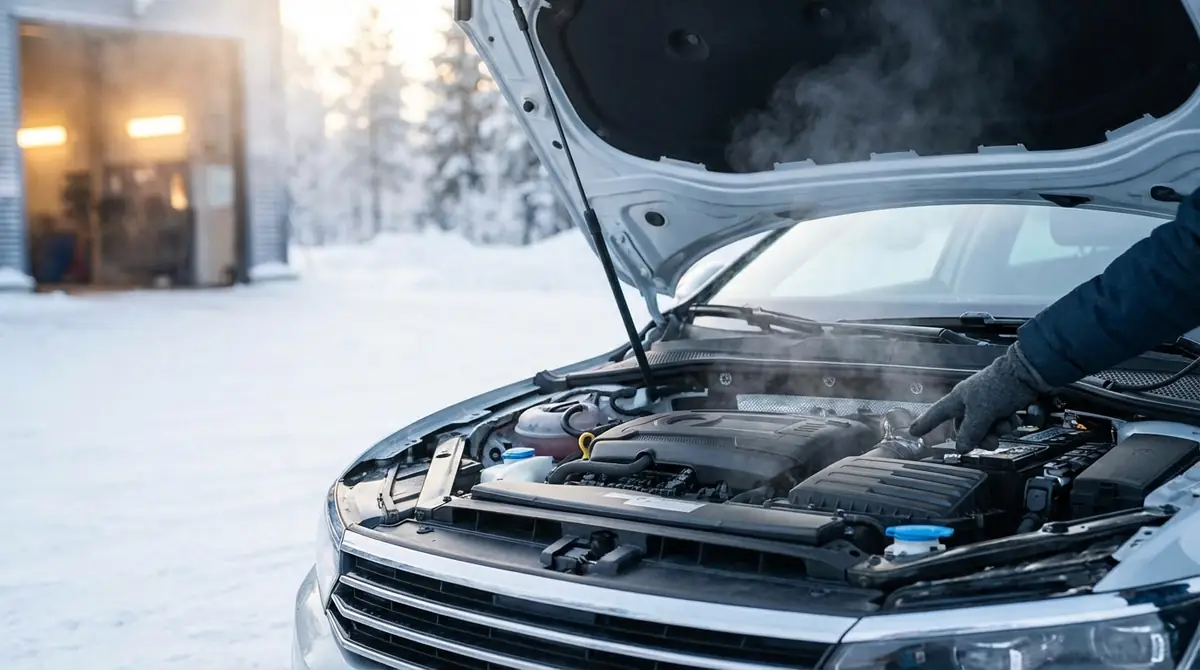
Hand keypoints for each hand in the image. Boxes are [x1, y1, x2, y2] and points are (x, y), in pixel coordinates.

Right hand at [909, 342, 1050, 451]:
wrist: (1028, 373)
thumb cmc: (1000, 385)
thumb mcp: (982, 412)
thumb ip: (970, 432)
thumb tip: (961, 447)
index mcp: (958, 399)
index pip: (936, 414)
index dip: (925, 424)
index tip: (914, 432)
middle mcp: (970, 402)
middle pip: (965, 428)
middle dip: (979, 437)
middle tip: (990, 442)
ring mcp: (987, 403)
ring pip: (985, 427)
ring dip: (997, 430)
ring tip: (1005, 425)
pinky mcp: (1002, 404)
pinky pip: (1000, 422)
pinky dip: (1007, 423)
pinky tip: (1013, 417)